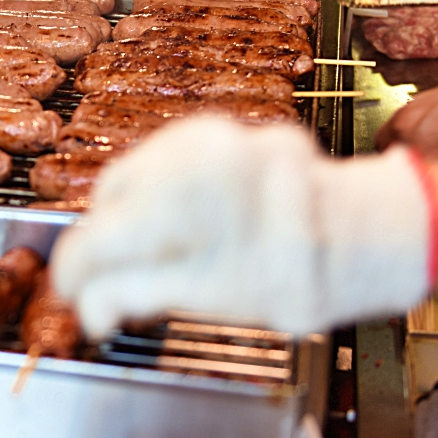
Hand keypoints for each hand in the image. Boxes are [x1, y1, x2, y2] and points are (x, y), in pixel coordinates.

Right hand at [50, 117, 436, 336]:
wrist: (363, 233)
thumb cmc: (300, 277)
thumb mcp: (216, 301)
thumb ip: (141, 295)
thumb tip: (89, 306)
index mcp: (182, 208)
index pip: (96, 241)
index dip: (75, 275)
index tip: (73, 298)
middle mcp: (185, 161)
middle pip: (107, 204)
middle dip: (102, 245)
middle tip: (108, 285)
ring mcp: (200, 139)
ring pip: (129, 178)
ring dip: (125, 217)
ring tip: (147, 256)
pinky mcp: (212, 130)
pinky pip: (158, 160)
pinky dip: (153, 192)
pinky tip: (174, 222)